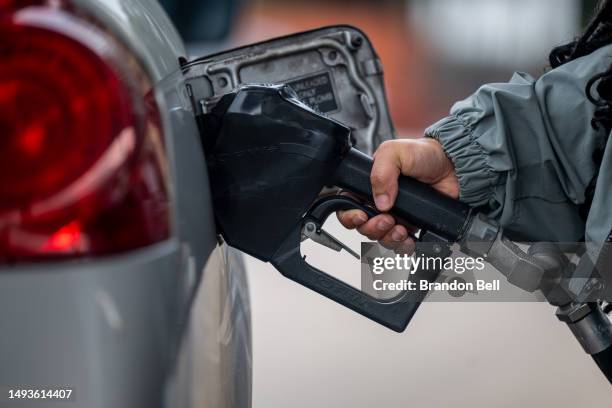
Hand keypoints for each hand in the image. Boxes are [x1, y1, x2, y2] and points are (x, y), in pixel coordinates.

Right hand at [337, 137, 458, 251]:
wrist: (453, 165)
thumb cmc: (423, 154)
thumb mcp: (394, 152)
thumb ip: (381, 173)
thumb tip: (380, 202)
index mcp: (369, 185)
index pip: (347, 206)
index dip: (349, 215)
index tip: (361, 216)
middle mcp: (379, 202)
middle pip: (363, 227)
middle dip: (372, 228)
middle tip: (387, 219)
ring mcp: (395, 216)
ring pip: (380, 239)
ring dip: (388, 238)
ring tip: (401, 228)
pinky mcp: (411, 226)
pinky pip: (401, 245)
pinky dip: (403, 246)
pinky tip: (409, 238)